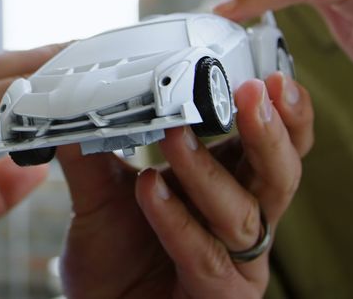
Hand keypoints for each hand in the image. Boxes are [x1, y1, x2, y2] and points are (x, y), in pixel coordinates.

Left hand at [57, 72, 312, 298]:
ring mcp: (238, 263)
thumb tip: (68, 104)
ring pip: (243, 213)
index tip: (271, 75)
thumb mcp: (100, 199)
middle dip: (269, 132)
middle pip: (280, 174)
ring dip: (206, 170)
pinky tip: (151, 190)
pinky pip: (205, 256)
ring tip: (173, 136)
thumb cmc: (116, 264)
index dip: (283, 113)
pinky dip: (177, 219)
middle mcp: (244, 221)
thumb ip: (90, 155)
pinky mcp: (222, 297)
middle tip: (252, 92)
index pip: (274, 145)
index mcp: (231, 185)